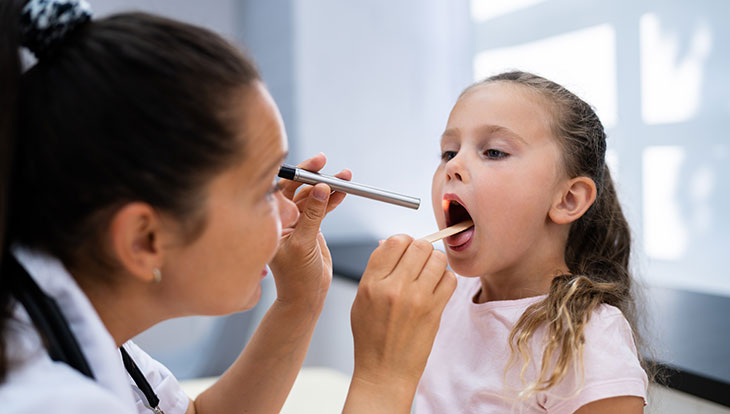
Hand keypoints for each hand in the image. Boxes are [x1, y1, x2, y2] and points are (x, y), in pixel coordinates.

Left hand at [268, 153, 351, 307]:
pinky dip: (332, 200)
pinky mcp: (310, 227)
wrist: (306, 296)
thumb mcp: (305, 243)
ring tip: (346, 179)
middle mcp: (282, 218)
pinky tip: (343, 194)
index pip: (282, 187)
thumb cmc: (296, 277)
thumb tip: (320, 188)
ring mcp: (296, 222)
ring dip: (328, 188)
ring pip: (312, 197)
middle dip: (315, 177)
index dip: (298, 173)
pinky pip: (321, 208)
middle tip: (330, 168)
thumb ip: (313, 215)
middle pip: (298, 188)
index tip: (315, 165)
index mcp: (272, 220)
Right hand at [346, 235, 455, 409]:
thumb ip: (376, 270)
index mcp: (371, 282)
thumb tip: (390, 243)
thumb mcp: (361, 300)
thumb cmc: (371, 337)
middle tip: (419, 263)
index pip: (394, 241)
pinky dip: (446, 280)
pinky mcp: (434, 311)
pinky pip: (450, 279)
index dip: (403, 242)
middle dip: (422, 250)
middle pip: (419, 245)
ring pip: (438, 259)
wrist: (384, 372)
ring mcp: (416, 299)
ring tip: (429, 275)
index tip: (405, 252)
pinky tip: (436, 289)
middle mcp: (393, 287)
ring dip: (436, 263)